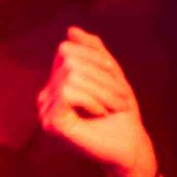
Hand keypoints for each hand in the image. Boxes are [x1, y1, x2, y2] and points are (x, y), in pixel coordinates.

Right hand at [37, 27, 158, 176]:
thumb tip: (71, 30)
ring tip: (113, 107)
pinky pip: (67, 92)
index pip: (66, 51)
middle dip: (100, 75)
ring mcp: (46, 111)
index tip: (116, 78)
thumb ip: (92, 51)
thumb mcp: (110, 74)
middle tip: (119, 98)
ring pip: (69, 76)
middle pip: (68, 62)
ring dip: (101, 90)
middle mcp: (46, 96)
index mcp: (56, 83)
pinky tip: (100, 113)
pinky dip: (91, 99)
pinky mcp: (52, 124)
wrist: (130, 146)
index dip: (94, 58)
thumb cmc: (120, 112)